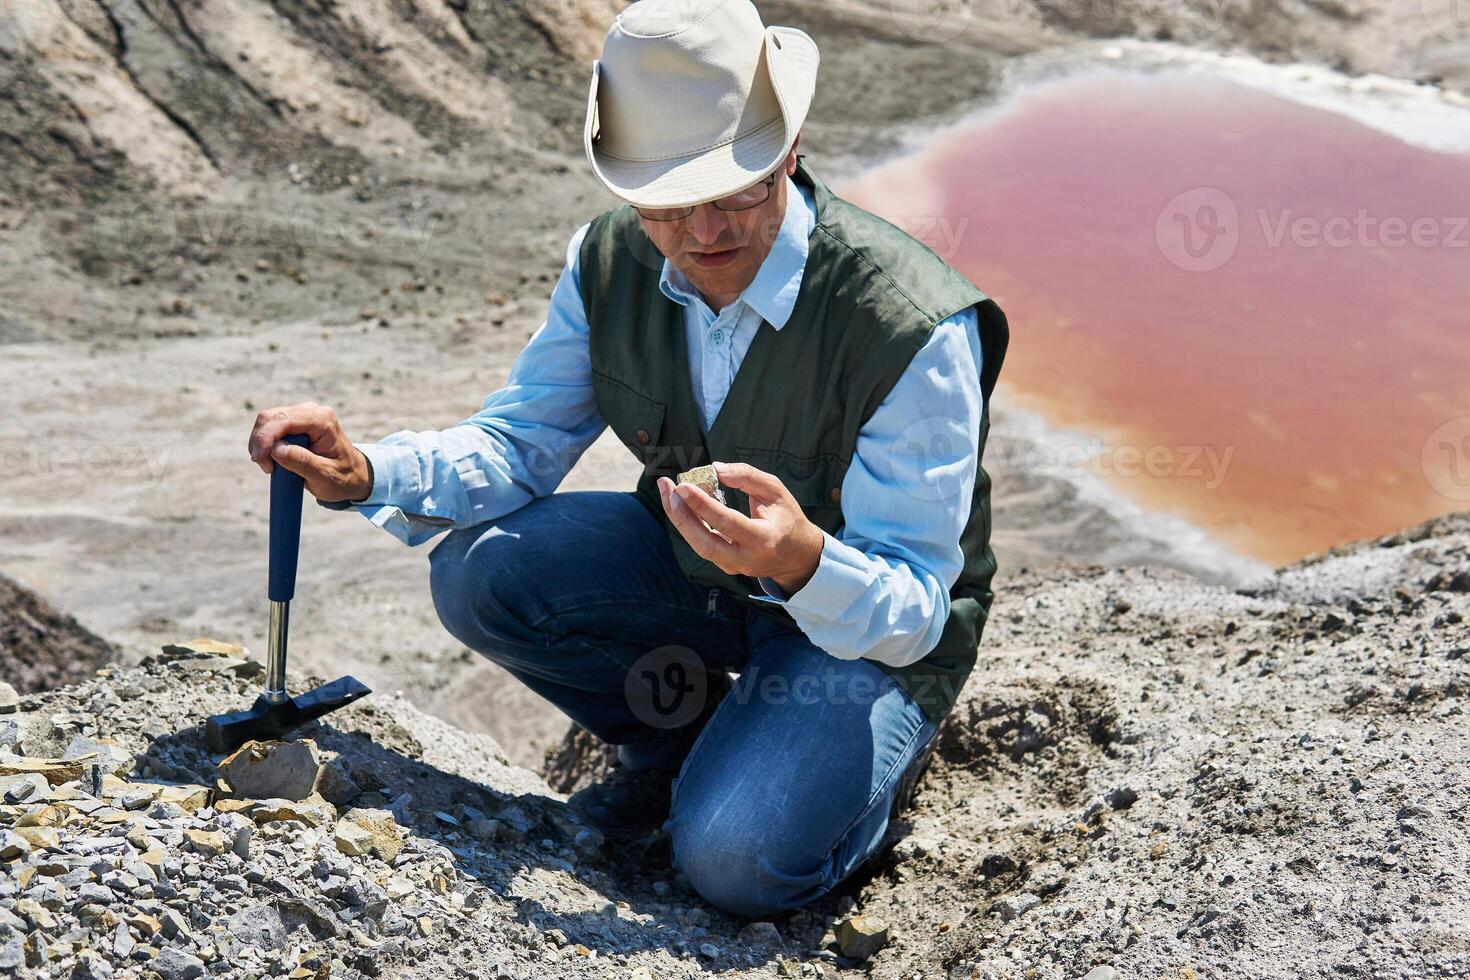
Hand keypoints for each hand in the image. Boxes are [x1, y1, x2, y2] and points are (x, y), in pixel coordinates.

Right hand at [247, 402, 371, 502]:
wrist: (352, 477)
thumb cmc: (343, 477)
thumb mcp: (326, 476)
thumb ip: (303, 462)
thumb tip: (277, 449)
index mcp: (322, 420)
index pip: (284, 420)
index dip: (265, 437)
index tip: (260, 459)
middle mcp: (311, 412)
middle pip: (270, 417)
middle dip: (260, 442)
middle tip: (267, 468)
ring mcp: (302, 415)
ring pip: (266, 422)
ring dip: (261, 444)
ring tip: (272, 467)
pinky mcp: (293, 423)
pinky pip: (269, 428)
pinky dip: (264, 444)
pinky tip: (273, 460)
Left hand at [657, 461, 824, 594]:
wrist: (798, 556)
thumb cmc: (787, 517)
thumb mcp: (775, 490)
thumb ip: (747, 476)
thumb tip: (715, 468)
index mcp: (764, 539)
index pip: (727, 523)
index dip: (703, 505)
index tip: (683, 485)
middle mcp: (747, 559)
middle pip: (704, 544)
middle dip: (681, 516)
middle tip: (668, 488)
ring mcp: (735, 567)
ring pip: (699, 547)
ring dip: (680, 519)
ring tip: (668, 492)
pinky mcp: (726, 567)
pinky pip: (702, 545)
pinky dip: (690, 524)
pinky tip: (683, 504)